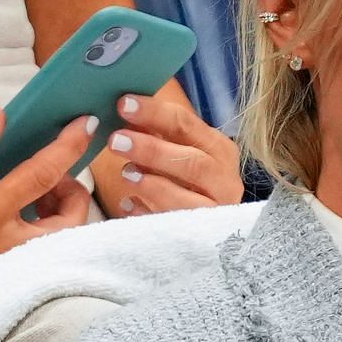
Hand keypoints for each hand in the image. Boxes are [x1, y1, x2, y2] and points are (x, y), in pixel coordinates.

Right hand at [0, 107, 93, 269]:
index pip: (41, 177)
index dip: (68, 148)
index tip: (85, 126)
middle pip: (64, 227)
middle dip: (74, 198)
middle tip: (59, 173)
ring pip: (47, 241)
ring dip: (55, 212)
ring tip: (36, 184)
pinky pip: (24, 244)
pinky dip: (34, 222)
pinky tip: (14, 198)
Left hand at [88, 79, 243, 215]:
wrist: (210, 225)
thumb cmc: (187, 180)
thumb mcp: (178, 151)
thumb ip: (157, 132)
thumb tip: (123, 105)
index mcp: (219, 150)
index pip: (187, 125)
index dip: (154, 113)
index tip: (123, 104)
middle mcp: (225, 181)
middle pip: (193, 163)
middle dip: (153, 150)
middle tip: (116, 140)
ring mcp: (216, 212)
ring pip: (189, 201)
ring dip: (154, 185)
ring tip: (126, 173)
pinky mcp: (202, 237)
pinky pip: (175, 229)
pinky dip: (149, 215)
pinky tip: (128, 204)